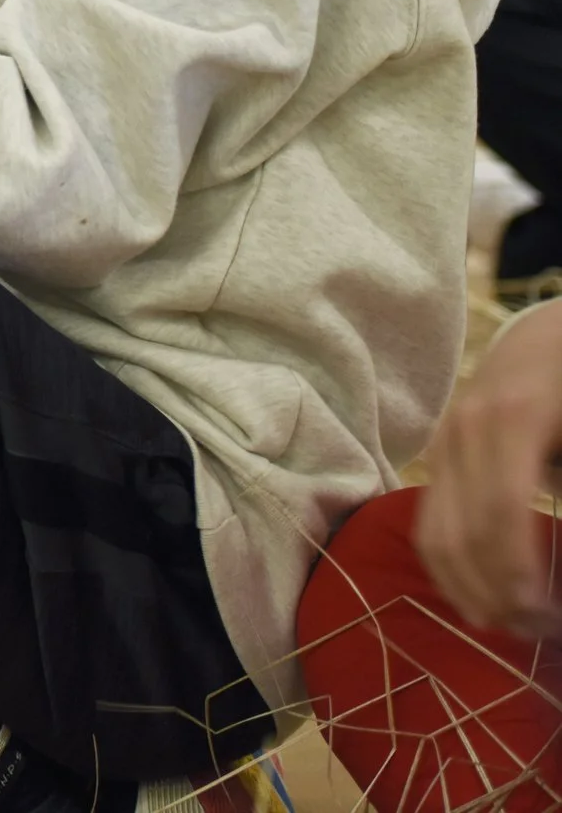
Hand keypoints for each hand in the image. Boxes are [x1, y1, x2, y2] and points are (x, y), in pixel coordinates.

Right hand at [416, 300, 561, 638]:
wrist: (547, 341)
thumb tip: (561, 542)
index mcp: (512, 419)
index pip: (503, 513)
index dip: (521, 572)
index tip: (547, 619)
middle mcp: (464, 431)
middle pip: (465, 530)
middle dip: (497, 592)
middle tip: (534, 634)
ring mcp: (442, 442)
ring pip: (436, 532)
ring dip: (468, 589)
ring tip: (506, 624)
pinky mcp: (436, 456)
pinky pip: (428, 523)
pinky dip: (447, 567)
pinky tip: (475, 598)